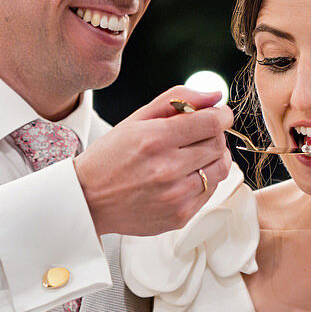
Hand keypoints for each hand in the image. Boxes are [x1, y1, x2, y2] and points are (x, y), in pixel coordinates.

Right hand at [73, 87, 232, 236]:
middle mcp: (167, 169)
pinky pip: (210, 192)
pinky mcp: (180, 216)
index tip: (219, 115)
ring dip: (213, 158)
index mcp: (155, 140)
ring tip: (194, 155)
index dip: (221, 115)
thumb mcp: (136, 119)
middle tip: (199, 134)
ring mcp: (175, 196)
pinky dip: (204, 180)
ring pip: (220, 169)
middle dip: (215, 134)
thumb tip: (214, 95)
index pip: (211, 122)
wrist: (88, 200)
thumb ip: (177, 100)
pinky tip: (183, 176)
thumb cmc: (109, 158)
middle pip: (218, 144)